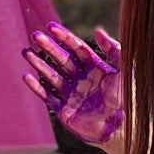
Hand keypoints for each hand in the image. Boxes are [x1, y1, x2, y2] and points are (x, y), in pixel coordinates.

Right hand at [23, 20, 122, 147]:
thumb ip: (113, 49)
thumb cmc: (128, 98)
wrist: (123, 127)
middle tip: (35, 36)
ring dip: (39, 64)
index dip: (65, 38)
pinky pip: (48, 97)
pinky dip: (37, 88)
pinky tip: (27, 76)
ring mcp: (73, 96)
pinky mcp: (65, 112)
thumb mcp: (125, 68)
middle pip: (63, 60)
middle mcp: (83, 81)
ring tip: (26, 52)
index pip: (77, 50)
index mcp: (97, 69)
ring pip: (52, 76)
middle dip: (49, 48)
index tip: (51, 27)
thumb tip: (98, 31)